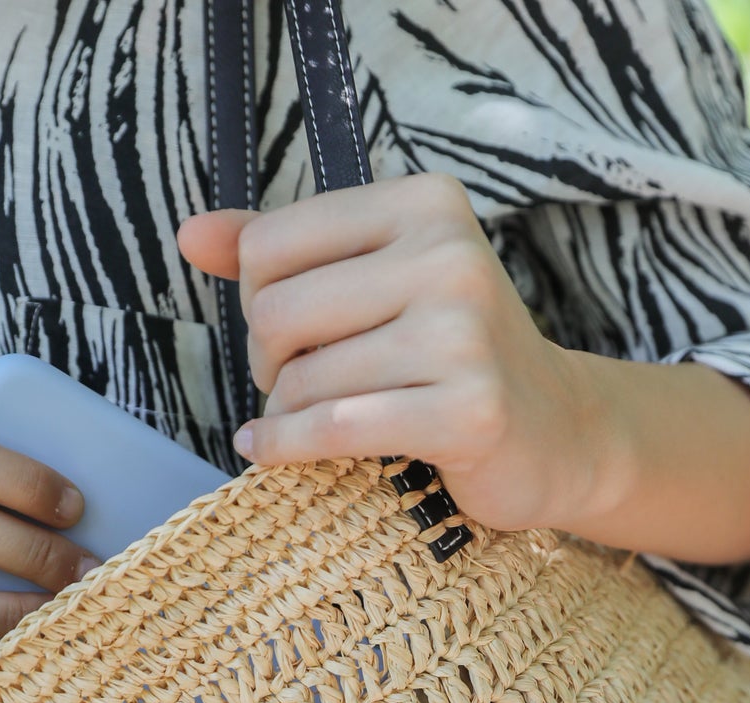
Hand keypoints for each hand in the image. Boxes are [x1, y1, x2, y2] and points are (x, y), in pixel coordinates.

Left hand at [176, 173, 597, 532]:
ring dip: (286, 412)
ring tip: (309, 421)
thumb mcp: (380, 281)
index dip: (255, 298)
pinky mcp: (467, 412)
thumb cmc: (455, 356)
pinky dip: (286, 446)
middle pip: (276, 312)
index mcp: (427, 206)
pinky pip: (334, 430)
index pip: (270, 244)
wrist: (559, 433)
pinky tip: (268, 450)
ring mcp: (463, 337)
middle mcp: (450, 258)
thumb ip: (287, 252)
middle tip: (294, 384)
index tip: (287, 333)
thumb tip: (190, 235)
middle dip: (268, 362)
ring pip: (303, 380)